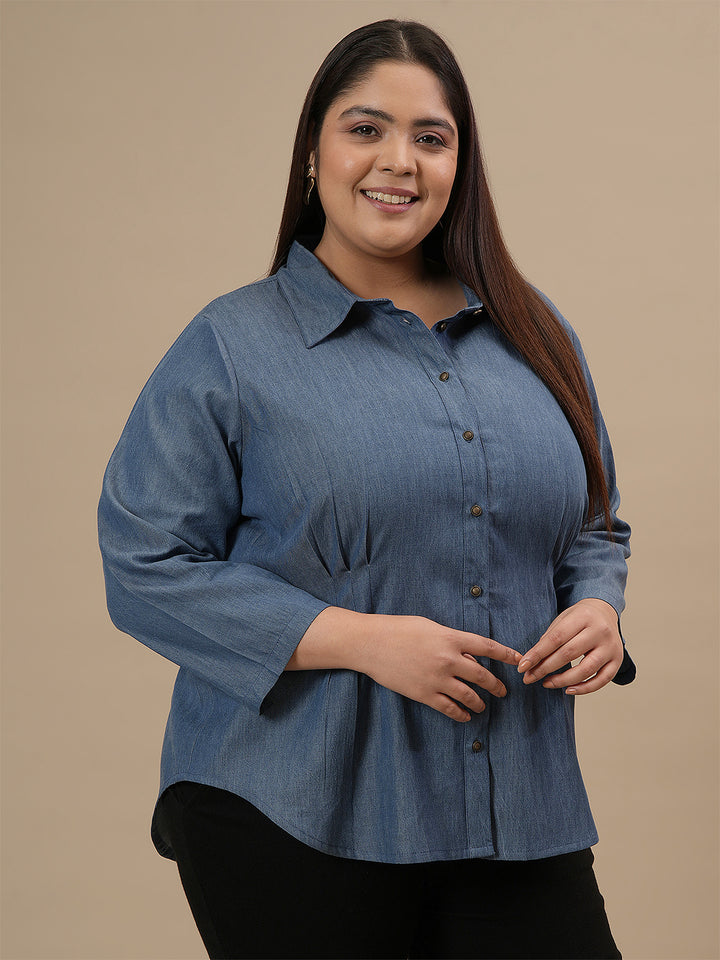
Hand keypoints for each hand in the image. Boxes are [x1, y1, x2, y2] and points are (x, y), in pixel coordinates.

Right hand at [358, 615, 521, 721]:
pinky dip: (461, 714)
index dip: (507, 654)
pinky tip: (466, 716)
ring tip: (483, 706)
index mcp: (451, 638)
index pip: (487, 647)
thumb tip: (469, 654)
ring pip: (469, 695)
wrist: (371, 643)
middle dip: (497, 685)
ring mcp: (436, 678)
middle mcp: (448, 659)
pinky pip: (449, 708)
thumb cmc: (399, 629)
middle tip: (503, 691)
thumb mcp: (430, 627)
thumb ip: (451, 640)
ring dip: (480, 703)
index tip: (519, 661)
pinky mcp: (424, 694)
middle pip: (482, 676)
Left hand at [517, 598, 623, 694]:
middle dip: (545, 668)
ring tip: (546, 683)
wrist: (604, 612)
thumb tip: (532, 662)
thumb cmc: (579, 617)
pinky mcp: (617, 661)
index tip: (522, 666)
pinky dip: (584, 688)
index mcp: (583, 616)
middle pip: (569, 653)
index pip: (556, 638)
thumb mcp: (563, 619)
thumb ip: (549, 638)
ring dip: (562, 680)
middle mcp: (600, 631)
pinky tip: (568, 689)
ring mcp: (611, 647)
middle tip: (529, 678)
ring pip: (586, 669)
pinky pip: (602, 680)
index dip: (538, 654)